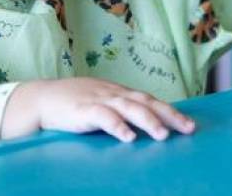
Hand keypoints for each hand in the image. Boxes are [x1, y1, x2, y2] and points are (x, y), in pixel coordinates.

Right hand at [1, 78, 196, 142]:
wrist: (41, 99)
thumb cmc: (74, 103)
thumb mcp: (102, 103)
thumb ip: (121, 111)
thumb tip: (144, 125)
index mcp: (121, 94)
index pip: (152, 101)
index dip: (171, 112)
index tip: (190, 125)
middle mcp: (115, 95)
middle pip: (147, 103)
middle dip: (169, 116)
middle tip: (188, 129)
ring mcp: (100, 100)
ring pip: (130, 108)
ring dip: (148, 121)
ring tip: (163, 135)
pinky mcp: (84, 111)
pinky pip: (104, 117)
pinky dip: (118, 126)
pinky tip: (128, 137)